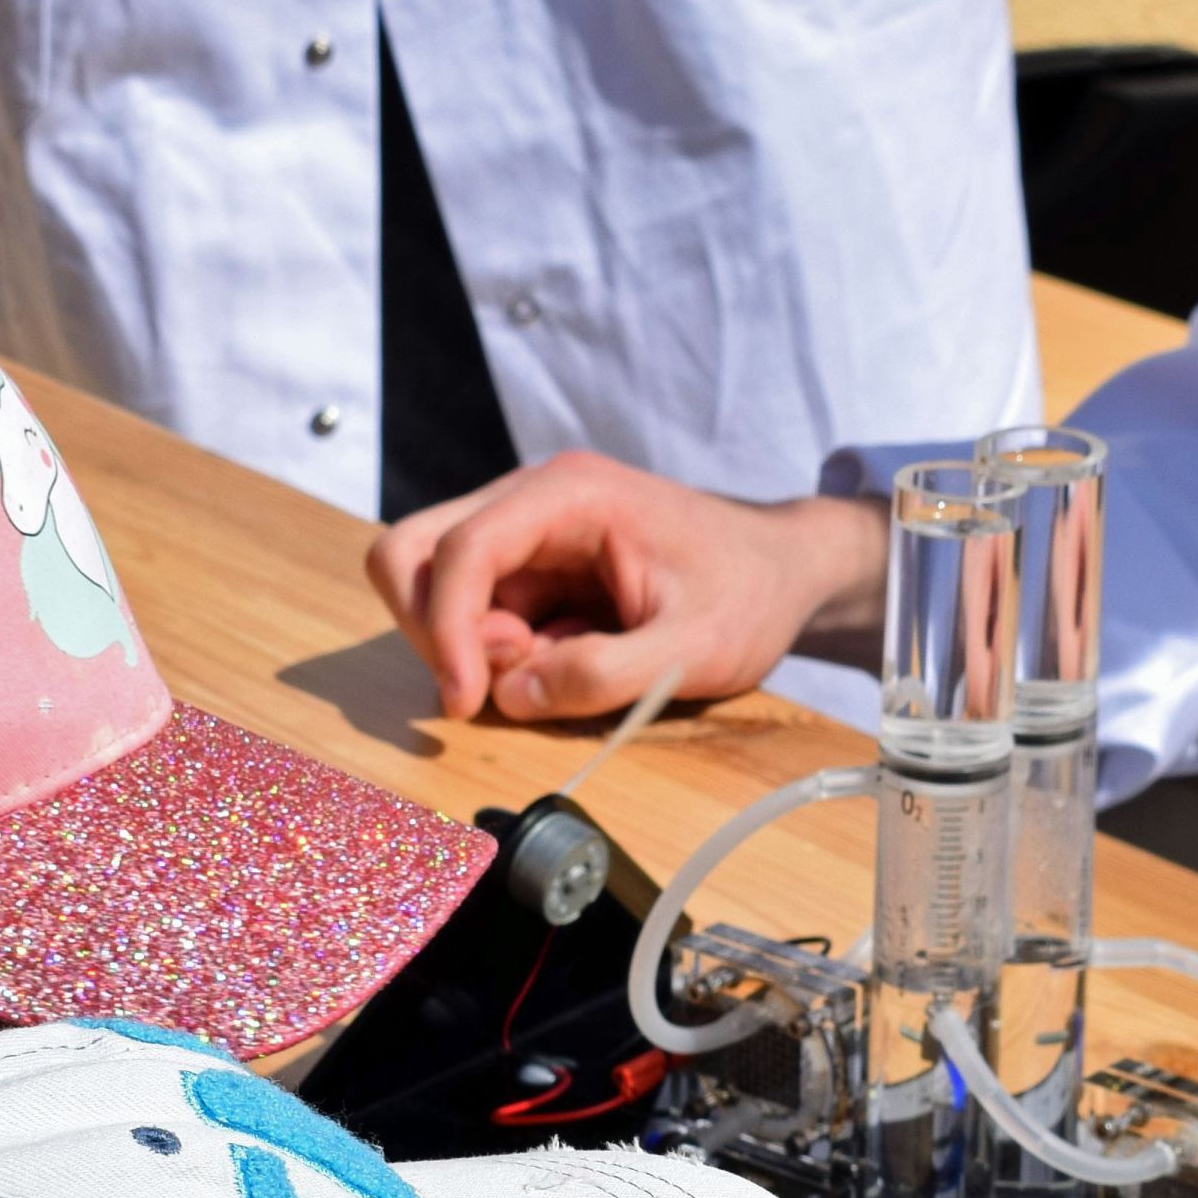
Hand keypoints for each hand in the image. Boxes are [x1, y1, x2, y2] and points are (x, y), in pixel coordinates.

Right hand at [364, 450, 884, 721]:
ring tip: (548, 672)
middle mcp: (532, 501)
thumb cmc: (748, 595)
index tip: (466, 702)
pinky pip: (477, 615)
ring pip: (436, 588)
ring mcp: (526, 535)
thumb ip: (602, 674)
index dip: (446, 628)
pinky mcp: (531, 572)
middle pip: (414, 551)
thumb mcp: (692, 650)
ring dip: (467, 648)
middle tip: (497, 685)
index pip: (462, 547)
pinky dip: (496, 657)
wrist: (783, 573)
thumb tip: (513, 696)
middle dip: (433, 629)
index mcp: (570, 495)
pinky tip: (561, 665)